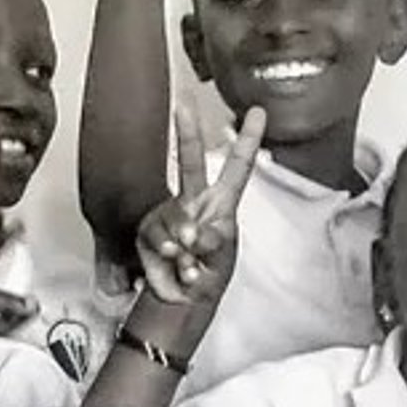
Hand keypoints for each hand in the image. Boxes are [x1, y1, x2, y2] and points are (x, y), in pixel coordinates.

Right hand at [133, 102, 265, 303]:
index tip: (257, 112)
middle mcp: (194, 203)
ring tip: (190, 261)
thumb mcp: (222, 257)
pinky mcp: (148, 231)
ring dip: (183, 240)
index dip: (247, 140)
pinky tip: (176, 263)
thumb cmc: (208, 276)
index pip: (237, 167)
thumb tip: (196, 232)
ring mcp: (169, 215)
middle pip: (191, 162)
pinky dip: (167, 253)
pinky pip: (155, 235)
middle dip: (188, 132)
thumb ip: (214, 240)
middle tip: (183, 105)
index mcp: (221, 204)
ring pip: (174, 215)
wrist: (181, 301)